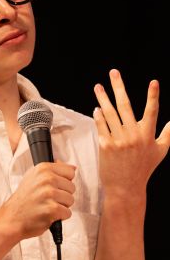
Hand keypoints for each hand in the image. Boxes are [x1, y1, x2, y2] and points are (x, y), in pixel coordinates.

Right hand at [1, 162, 75, 239]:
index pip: (70, 171)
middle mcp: (46, 179)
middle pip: (72, 187)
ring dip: (61, 206)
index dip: (64, 181)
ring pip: (70, 200)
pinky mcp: (52, 209)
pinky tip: (47, 214)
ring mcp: (49, 194)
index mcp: (42, 168)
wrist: (12, 217)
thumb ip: (53, 170)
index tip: (54, 186)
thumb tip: (73, 167)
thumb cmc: (24, 198)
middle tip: (47, 198)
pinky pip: (67, 213)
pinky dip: (60, 217)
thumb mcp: (33, 177)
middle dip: (62, 195)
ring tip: (46, 205)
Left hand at [93, 69, 169, 198]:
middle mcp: (134, 135)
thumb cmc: (144, 168)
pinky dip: (98, 115)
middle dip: (119, 87)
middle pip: (125, 105)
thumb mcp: (160, 152)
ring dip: (103, 98)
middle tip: (114, 73)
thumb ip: (167, 135)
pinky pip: (101, 125)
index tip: (154, 82)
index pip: (152, 111)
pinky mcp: (105, 145)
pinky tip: (97, 107)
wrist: (126, 186)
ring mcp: (119, 139)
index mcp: (148, 135)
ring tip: (98, 87)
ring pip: (109, 113)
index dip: (153, 96)